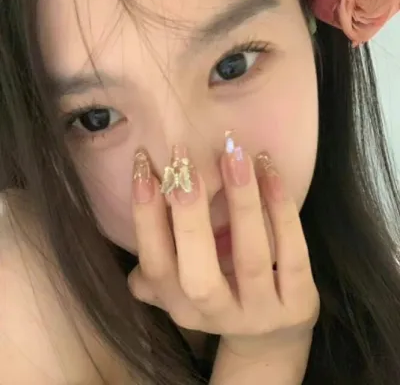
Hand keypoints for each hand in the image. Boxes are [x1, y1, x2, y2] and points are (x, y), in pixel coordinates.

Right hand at [128, 136, 318, 361]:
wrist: (271, 335)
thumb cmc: (221, 295)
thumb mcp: (185, 288)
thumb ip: (159, 265)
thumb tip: (141, 212)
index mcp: (181, 306)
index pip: (156, 266)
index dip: (147, 218)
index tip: (145, 167)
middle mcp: (217, 315)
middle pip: (198, 275)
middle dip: (189, 215)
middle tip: (185, 161)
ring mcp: (261, 314)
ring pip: (251, 258)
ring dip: (242, 203)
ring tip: (235, 156)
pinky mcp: (298, 304)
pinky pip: (293, 254)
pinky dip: (282, 211)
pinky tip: (270, 172)